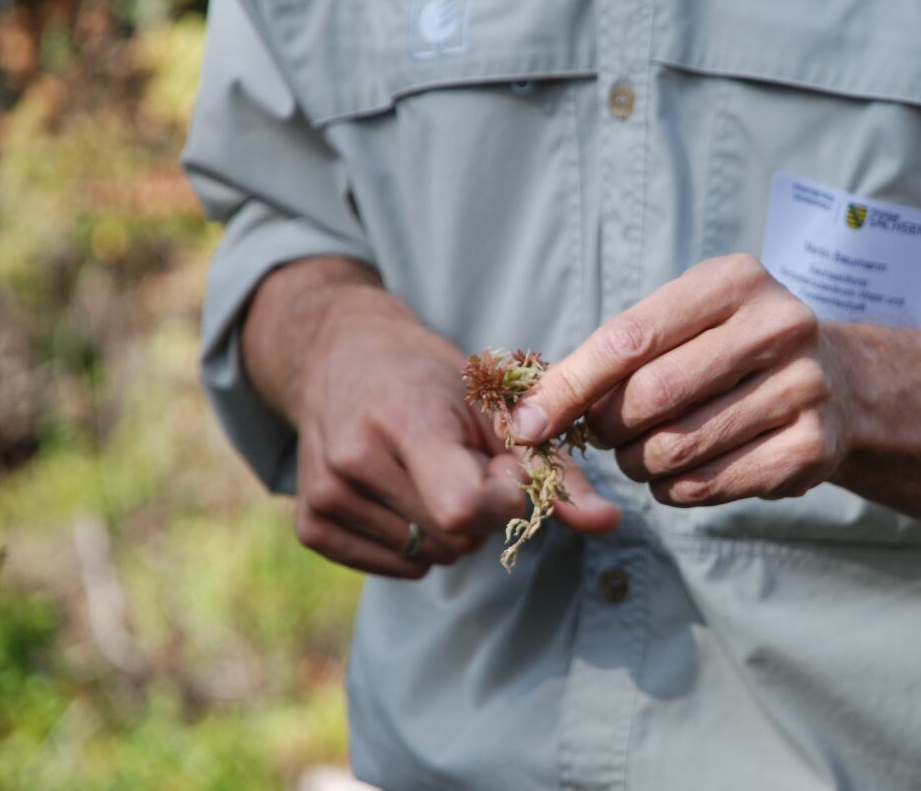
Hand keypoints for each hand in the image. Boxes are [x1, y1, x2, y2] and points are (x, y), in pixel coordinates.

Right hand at [243, 258, 619, 577]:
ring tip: (432, 474)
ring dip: (450, 529)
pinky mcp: (310, 524)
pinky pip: (393, 567)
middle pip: (455, 535)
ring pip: (430, 556)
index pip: (465, 508)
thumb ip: (554, 468)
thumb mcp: (495, 405)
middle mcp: (356, 458)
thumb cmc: (430, 376)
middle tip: (465, 463)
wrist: (339, 353)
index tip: (503, 467)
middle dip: (481, 511)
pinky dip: (415, 545)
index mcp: (406, 419)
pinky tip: (404, 495)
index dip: (502, 499)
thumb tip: (610, 523)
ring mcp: (327, 493)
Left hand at [509, 254, 855, 505]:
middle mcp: (778, 326)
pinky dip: (676, 491)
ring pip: (677, 448)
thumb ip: (614, 357)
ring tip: (645, 456)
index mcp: (735, 281)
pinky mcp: (813, 446)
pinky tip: (681, 476)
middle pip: (651, 396)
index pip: (629, 339)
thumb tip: (530, 416)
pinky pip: (711, 485)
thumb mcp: (685, 325)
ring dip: (640, 465)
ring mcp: (803, 387)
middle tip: (607, 437)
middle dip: (609, 429)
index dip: (570, 387)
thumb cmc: (733, 351)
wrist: (840, 381)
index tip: (528, 425)